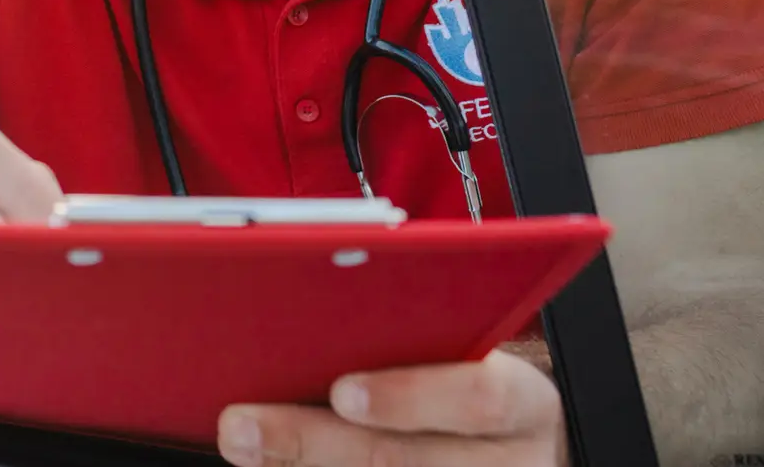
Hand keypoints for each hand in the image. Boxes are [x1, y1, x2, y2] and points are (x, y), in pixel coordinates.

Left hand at [217, 350, 564, 465]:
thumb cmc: (473, 381)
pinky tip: (270, 464)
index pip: (480, 398)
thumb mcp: (467, 353)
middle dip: (312, 440)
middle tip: (240, 423)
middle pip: (404, 461)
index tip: (342, 390)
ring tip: (241, 442)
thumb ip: (406, 333)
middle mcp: (506, 463)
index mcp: (523, 403)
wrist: (519, 452)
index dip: (410, 396)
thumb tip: (301, 312)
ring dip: (299, 465)